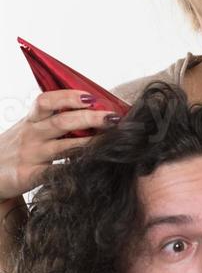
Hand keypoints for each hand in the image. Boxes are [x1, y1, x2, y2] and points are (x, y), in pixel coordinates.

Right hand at [0, 90, 121, 201]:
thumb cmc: (17, 148)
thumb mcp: (29, 128)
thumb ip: (54, 119)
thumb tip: (93, 108)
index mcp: (32, 119)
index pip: (47, 101)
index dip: (69, 97)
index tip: (91, 96)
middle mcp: (31, 134)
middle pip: (62, 122)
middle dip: (90, 118)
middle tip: (112, 118)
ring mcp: (31, 155)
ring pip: (64, 147)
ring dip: (90, 143)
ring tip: (111, 140)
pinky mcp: (29, 175)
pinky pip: (55, 173)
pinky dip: (74, 170)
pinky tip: (92, 167)